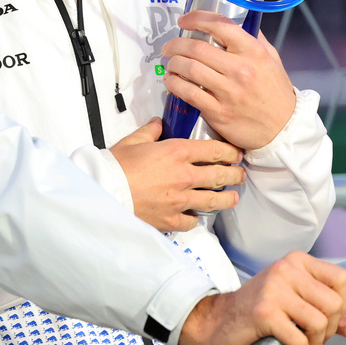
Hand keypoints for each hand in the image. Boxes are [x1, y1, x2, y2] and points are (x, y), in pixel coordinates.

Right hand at [109, 117, 245, 231]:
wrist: (105, 192)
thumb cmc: (116, 167)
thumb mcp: (133, 140)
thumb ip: (150, 131)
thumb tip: (157, 124)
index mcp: (176, 153)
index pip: (215, 151)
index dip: (230, 152)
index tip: (236, 154)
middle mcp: (184, 176)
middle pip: (221, 176)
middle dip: (235, 174)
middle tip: (240, 174)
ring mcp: (180, 200)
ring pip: (214, 200)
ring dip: (227, 198)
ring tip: (232, 197)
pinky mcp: (172, 219)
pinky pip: (193, 220)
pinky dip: (197, 217)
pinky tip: (197, 214)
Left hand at [161, 11, 296, 150]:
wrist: (285, 129)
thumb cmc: (276, 92)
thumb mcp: (272, 59)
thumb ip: (255, 39)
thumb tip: (238, 21)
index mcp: (253, 52)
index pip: (219, 25)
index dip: (196, 19)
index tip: (183, 21)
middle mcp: (240, 69)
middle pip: (197, 48)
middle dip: (176, 44)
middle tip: (169, 47)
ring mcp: (228, 92)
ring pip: (189, 68)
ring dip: (173, 63)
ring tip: (171, 64)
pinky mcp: (219, 112)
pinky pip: (188, 93)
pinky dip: (174, 84)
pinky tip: (172, 81)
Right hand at [178, 251, 345, 344]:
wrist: (216, 321)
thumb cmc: (255, 312)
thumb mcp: (294, 305)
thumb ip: (327, 314)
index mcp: (294, 262)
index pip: (341, 279)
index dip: (343, 306)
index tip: (330, 320)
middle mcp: (284, 269)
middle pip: (334, 304)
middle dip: (329, 330)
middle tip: (313, 338)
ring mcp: (273, 289)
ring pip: (320, 323)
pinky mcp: (264, 312)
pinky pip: (300, 340)